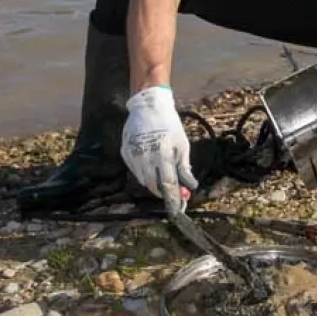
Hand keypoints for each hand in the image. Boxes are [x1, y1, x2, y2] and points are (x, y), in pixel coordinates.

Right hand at [121, 86, 198, 212]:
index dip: (174, 198)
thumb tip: (190, 186)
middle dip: (164, 193)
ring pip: (143, 180)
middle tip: (173, 193)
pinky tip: (151, 165)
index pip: (168, 184)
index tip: (179, 209)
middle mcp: (146, 157)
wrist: (148, 106)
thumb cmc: (169, 124)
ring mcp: (133, 155)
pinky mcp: (125, 153)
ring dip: (154, 183)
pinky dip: (144, 173)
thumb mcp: (182, 144)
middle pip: (154, 186)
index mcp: (163, 154)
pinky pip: (135, 171)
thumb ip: (184, 167)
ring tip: (162, 176)